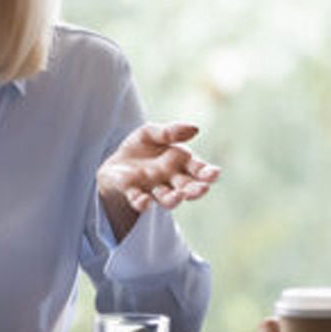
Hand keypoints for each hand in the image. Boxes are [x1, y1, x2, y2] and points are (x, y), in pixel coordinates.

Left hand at [96, 122, 219, 237]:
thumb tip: (195, 129)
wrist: (115, 165)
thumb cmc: (141, 148)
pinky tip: (144, 201)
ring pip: (167, 198)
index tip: (215, 173)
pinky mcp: (133, 192)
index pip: (198, 169)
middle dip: (195, 189)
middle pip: (187, 187)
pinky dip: (142, 202)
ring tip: (178, 197)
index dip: (208, 173)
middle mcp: (170, 180)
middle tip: (203, 189)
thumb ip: (170, 131)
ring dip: (174, 199)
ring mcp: (152, 188)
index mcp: (180, 163)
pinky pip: (139, 200)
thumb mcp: (151, 133)